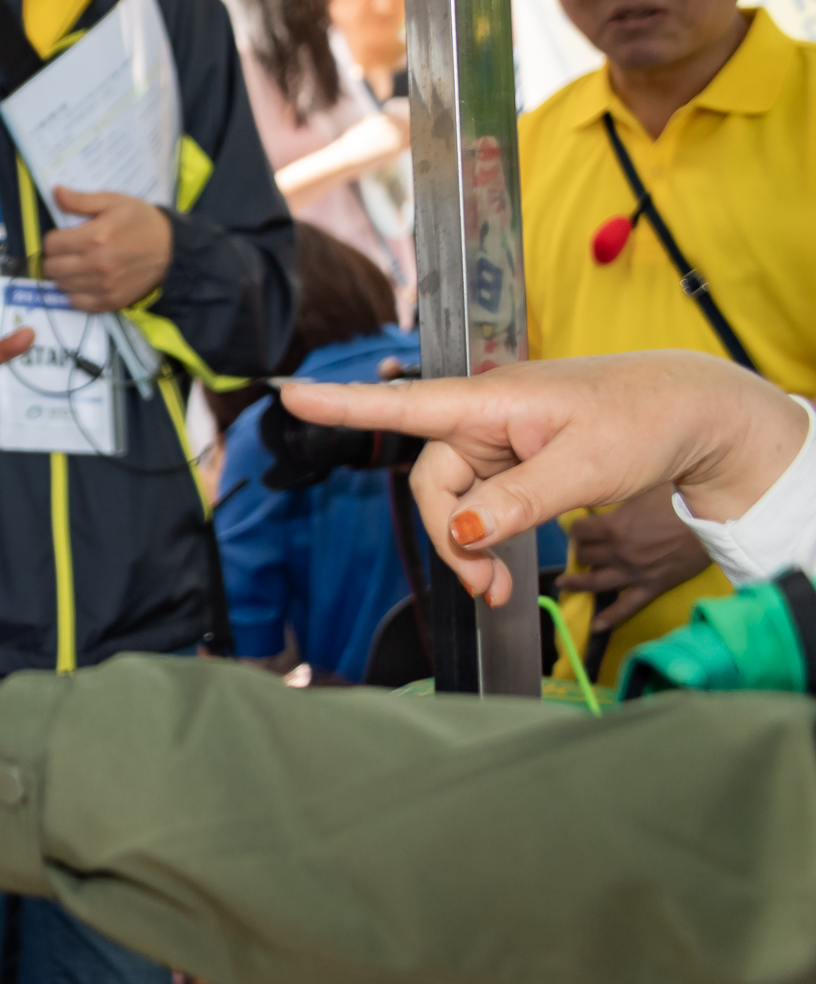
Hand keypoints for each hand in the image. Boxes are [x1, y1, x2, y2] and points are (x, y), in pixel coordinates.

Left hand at [41, 190, 171, 311]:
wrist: (173, 249)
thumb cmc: (141, 221)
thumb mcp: (113, 202)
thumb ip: (81, 200)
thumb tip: (55, 192)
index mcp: (95, 237)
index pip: (51, 244)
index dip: (53, 238)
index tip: (64, 236)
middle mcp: (97, 264)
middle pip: (52, 268)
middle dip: (55, 257)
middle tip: (68, 251)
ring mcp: (104, 286)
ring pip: (62, 286)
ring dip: (65, 275)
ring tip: (78, 265)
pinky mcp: (111, 301)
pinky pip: (77, 303)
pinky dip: (76, 293)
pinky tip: (85, 281)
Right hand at [280, 352, 808, 608]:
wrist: (693, 415)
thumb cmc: (645, 419)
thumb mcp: (587, 467)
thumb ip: (518, 500)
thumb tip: (462, 531)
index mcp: (492, 399)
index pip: (405, 404)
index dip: (343, 406)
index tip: (290, 395)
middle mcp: (483, 416)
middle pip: (431, 479)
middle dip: (448, 536)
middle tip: (485, 586)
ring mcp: (498, 439)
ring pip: (453, 498)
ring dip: (469, 546)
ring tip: (499, 588)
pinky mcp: (513, 460)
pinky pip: (480, 503)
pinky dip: (487, 537)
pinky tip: (506, 566)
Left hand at [560, 486, 714, 631]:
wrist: (713, 523)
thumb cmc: (678, 499)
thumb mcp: (641, 489)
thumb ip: (619, 494)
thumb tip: (602, 486)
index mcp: (613, 527)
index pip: (577, 531)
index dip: (575, 528)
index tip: (575, 526)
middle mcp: (619, 553)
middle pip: (585, 555)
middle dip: (581, 550)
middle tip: (582, 547)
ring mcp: (634, 573)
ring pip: (595, 581)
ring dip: (577, 582)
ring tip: (564, 583)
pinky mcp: (653, 587)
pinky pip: (627, 607)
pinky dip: (610, 619)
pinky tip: (596, 628)